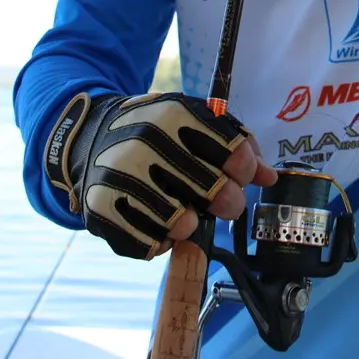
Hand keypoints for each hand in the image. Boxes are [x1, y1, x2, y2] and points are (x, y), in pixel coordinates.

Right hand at [44, 91, 277, 259]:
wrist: (89, 137)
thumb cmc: (157, 132)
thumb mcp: (194, 121)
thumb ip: (236, 143)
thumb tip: (269, 177)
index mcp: (175, 114)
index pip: (233, 152)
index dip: (245, 170)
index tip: (239, 175)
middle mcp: (146, 141)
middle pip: (214, 192)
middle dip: (228, 202)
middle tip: (224, 203)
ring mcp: (121, 177)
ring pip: (182, 224)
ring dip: (191, 224)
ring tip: (186, 213)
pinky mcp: (101, 210)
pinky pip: (149, 245)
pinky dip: (161, 242)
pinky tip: (157, 224)